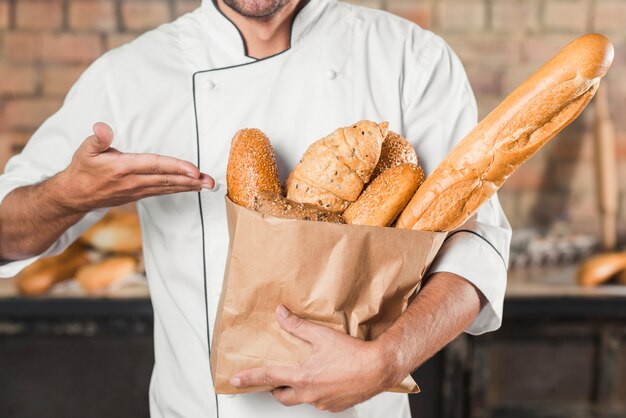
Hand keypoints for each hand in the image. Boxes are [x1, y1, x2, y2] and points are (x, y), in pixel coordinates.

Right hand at [52, 122, 213, 211]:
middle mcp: (134, 181)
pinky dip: (180, 189)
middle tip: (211, 181)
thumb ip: (98, 138)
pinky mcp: (140, 195)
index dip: (176, 167)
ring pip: (168, 187)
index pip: (155, 166)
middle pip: (168, 180)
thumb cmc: (83, 169)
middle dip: (191, 180)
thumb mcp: (86, 150)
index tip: (194, 170)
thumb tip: (102, 127)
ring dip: (190, 186)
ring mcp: (138, 190)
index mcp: (123, 168)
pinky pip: (164, 191)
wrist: (75, 195)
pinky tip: (192, 187)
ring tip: (208, 185)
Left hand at [230, 305, 401, 411]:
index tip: (236, 380)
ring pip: (302, 399)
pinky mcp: (335, 406)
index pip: (268, 377)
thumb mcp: (321, 335)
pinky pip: (320, 402)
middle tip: (275, 381)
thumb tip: (281, 314)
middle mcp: (309, 393)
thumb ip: (297, 325)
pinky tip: (326, 381)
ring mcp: (322, 402)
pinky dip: (318, 393)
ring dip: (299, 390)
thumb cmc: (353, 354)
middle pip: (282, 397)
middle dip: (275, 389)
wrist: (378, 368)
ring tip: (306, 377)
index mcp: (302, 377)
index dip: (249, 378)